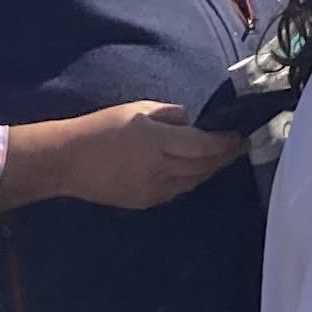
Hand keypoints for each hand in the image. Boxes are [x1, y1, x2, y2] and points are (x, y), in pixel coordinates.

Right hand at [19, 99, 244, 211]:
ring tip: (224, 157)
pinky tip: (197, 170)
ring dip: (211, 170)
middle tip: (242, 146)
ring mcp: (152, 190)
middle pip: (203, 166)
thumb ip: (171, 115)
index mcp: (157, 142)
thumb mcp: (139, 109)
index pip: (203, 146)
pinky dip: (192, 180)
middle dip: (225, 157)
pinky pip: (178, 191)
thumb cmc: (102, 127)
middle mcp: (158, 169)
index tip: (242, 135)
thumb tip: (193, 123)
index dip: (226, 142)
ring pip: (193, 182)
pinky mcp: (145, 202)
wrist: (68, 161)